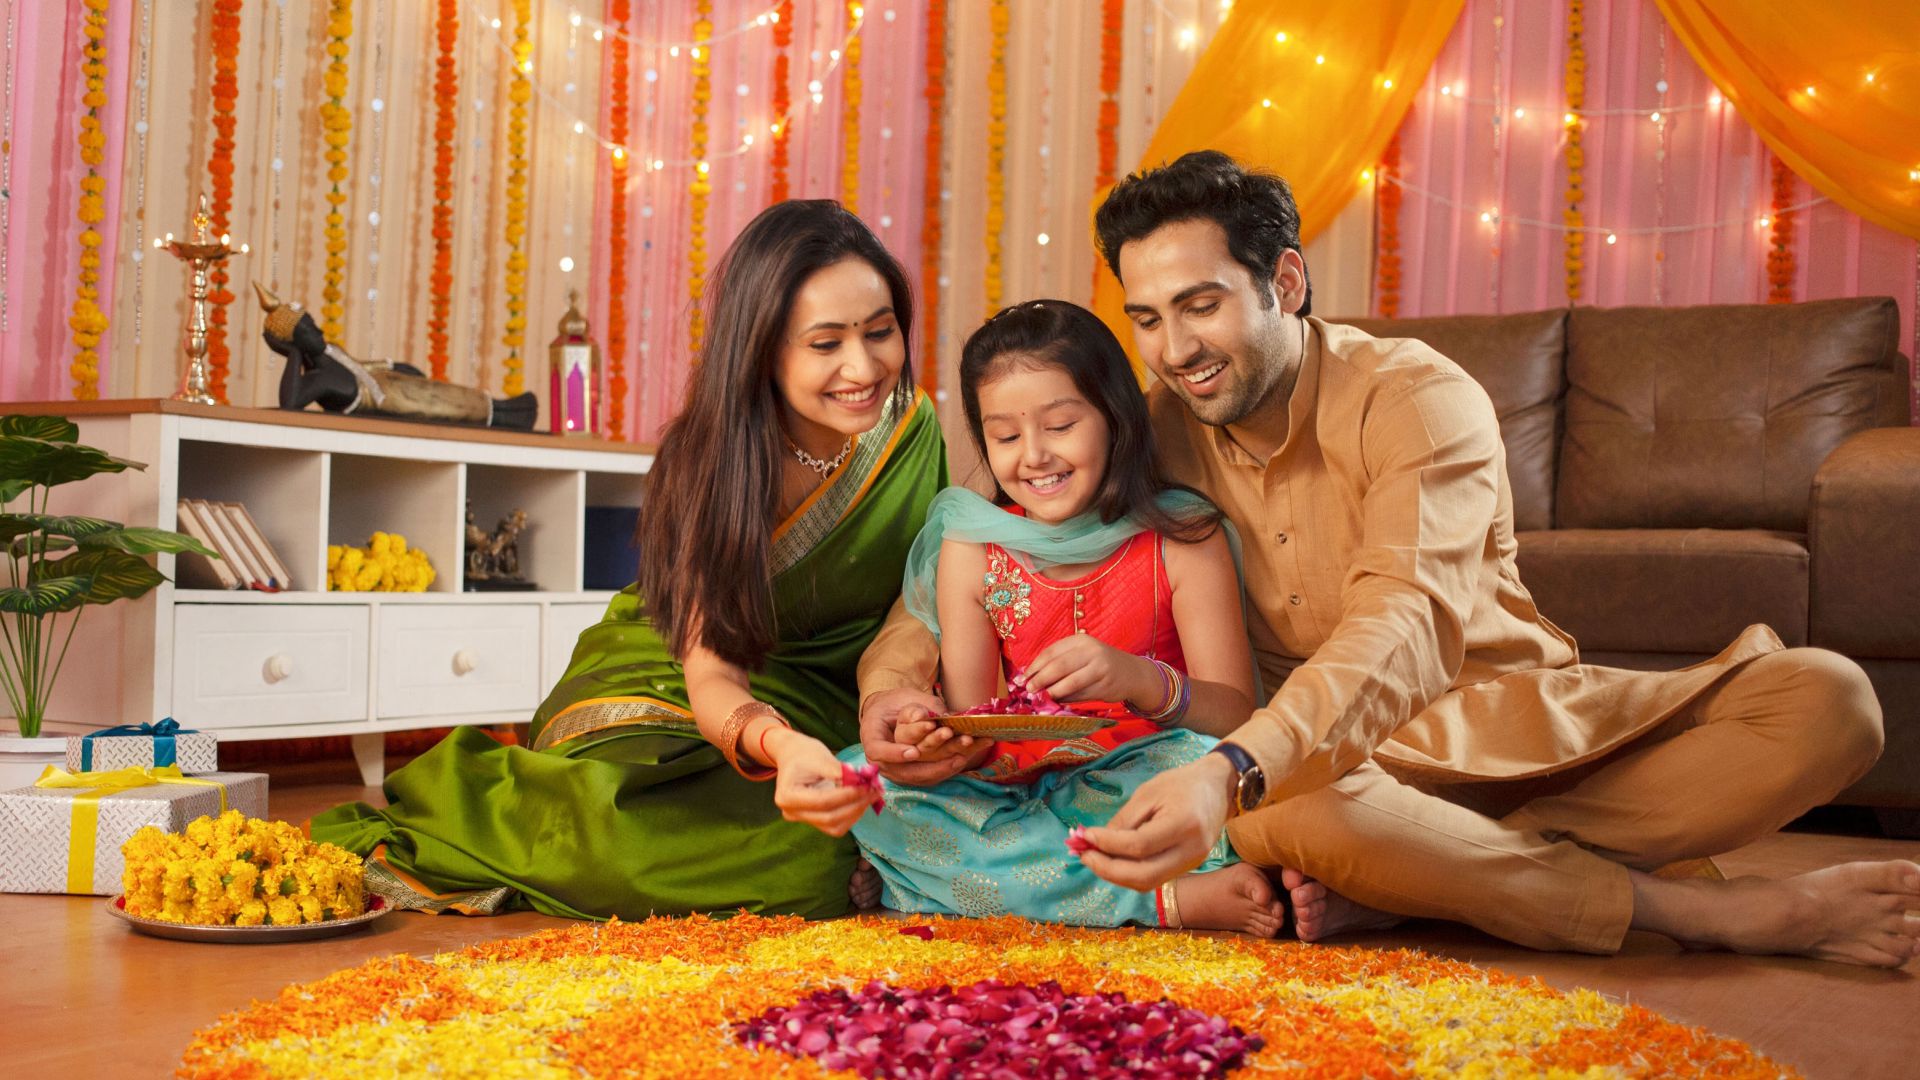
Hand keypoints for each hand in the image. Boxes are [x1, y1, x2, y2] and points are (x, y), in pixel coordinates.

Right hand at [766, 729, 875, 836]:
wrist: (793, 756)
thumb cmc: (804, 753)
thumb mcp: (821, 757)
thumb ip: (841, 772)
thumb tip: (864, 782)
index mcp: (787, 796)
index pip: (822, 801)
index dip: (847, 795)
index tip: (866, 785)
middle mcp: (792, 813)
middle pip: (829, 818)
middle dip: (856, 805)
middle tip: (875, 791)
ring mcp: (802, 819)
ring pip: (835, 826)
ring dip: (857, 812)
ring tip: (872, 795)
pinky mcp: (814, 821)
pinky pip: (836, 825)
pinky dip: (852, 814)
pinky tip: (862, 800)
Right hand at [858, 687, 977, 785]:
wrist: (892, 714)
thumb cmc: (896, 703)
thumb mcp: (903, 698)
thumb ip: (916, 708)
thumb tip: (926, 718)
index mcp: (871, 738)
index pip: (878, 751)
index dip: (894, 754)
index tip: (913, 752)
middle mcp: (881, 760)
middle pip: (902, 771)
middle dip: (930, 766)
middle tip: (953, 756)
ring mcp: (896, 771)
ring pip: (918, 777)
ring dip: (942, 769)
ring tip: (961, 758)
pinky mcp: (911, 775)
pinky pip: (927, 778)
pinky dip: (945, 770)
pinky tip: (961, 760)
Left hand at [1022, 635, 1161, 705]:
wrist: (1132, 673)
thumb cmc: (1099, 663)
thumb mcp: (1081, 654)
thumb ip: (1060, 661)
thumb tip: (1032, 677)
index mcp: (1081, 640)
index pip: (1051, 652)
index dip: (1035, 666)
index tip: (1023, 677)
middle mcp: (1092, 651)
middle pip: (1058, 666)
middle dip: (1040, 680)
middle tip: (1029, 690)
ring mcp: (1100, 668)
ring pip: (1069, 683)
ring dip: (1053, 692)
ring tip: (1043, 698)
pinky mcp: (1106, 685)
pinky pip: (1081, 695)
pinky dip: (1068, 700)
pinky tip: (1060, 701)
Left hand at [1078, 753, 1236, 890]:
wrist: (1219, 789)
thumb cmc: (1182, 784)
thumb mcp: (1149, 792)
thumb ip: (1124, 820)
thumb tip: (1095, 842)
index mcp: (1184, 824)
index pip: (1139, 846)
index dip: (1108, 845)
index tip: (1084, 836)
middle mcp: (1191, 851)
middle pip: (1144, 876)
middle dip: (1107, 870)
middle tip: (1083, 856)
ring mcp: (1192, 863)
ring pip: (1148, 883)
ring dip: (1115, 875)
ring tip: (1092, 857)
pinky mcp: (1188, 867)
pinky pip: (1154, 878)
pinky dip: (1129, 872)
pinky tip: (1112, 859)